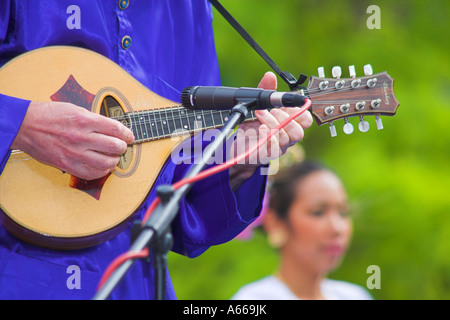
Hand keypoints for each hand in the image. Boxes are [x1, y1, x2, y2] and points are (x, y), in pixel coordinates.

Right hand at [12, 101, 134, 179]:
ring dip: (114, 161)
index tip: (129, 136)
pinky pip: (93, 173)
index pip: (116, 129)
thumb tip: (114, 130)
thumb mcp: (76, 109)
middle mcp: (81, 137)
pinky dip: (102, 171)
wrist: (25, 126)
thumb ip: (95, 120)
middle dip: (123, 147)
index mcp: (85, 120)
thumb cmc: (50, 115)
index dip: (127, 134)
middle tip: (122, 146)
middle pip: (115, 146)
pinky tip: (102, 166)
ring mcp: (75, 153)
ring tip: (113, 157)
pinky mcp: (68, 165)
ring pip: (107, 163)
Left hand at [229, 72, 312, 188]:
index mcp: (289, 126)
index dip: (300, 112)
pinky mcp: (267, 156)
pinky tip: (260, 128)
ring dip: (273, 123)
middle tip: (273, 110)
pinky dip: (268, 136)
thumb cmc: (252, 127)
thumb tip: (270, 76)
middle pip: (299, 133)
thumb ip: (266, 92)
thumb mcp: (258, 106)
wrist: (238, 146)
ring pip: (286, 139)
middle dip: (286, 118)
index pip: (306, 121)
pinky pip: (275, 149)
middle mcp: (287, 139)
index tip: (286, 104)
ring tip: (260, 114)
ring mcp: (278, 149)